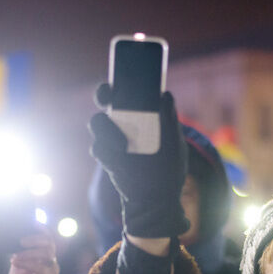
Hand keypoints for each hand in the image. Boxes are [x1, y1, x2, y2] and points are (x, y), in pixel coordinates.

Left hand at [8, 232, 59, 273]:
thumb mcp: (17, 263)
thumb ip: (18, 251)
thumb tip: (11, 236)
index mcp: (43, 253)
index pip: (46, 236)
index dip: (40, 227)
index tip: (31, 220)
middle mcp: (50, 259)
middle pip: (48, 242)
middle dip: (35, 238)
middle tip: (21, 240)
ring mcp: (51, 269)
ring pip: (47, 253)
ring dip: (30, 252)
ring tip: (16, 254)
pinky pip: (42, 268)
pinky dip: (28, 263)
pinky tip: (15, 261)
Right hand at [88, 86, 188, 238]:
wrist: (158, 200)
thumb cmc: (169, 168)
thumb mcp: (175, 144)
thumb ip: (170, 121)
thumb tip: (166, 95)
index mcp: (142, 115)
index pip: (128, 91)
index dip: (122, 79)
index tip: (124, 74)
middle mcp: (124, 123)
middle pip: (106, 101)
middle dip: (104, 93)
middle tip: (109, 95)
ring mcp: (112, 140)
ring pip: (97, 122)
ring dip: (106, 127)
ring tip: (122, 143)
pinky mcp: (106, 158)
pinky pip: (97, 147)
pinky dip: (105, 151)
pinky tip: (118, 157)